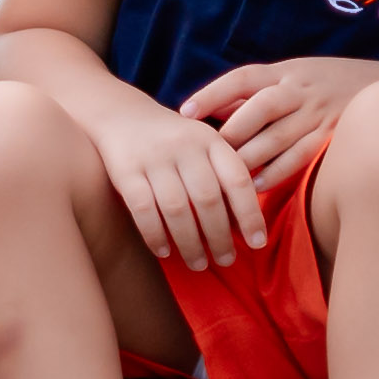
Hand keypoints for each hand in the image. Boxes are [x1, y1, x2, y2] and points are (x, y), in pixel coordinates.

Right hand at [86, 103, 267, 268]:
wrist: (121, 114)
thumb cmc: (174, 142)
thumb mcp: (204, 147)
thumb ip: (224, 178)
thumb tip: (244, 228)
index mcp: (210, 140)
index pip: (237, 180)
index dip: (250, 215)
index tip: (257, 244)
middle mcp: (184, 145)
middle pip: (207, 199)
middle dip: (219, 237)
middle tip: (226, 261)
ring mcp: (153, 157)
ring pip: (176, 209)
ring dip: (190, 243)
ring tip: (198, 264)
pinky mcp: (125, 170)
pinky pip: (143, 209)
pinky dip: (155, 235)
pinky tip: (164, 252)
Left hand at [184, 54, 378, 202]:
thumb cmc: (325, 83)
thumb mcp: (291, 76)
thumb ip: (253, 94)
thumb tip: (212, 110)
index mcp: (284, 72)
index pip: (242, 79)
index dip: (212, 94)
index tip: (185, 112)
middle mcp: (300, 90)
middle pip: (259, 110)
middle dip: (231, 133)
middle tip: (203, 155)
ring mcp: (318, 115)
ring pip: (277, 138)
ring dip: (248, 159)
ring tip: (222, 178)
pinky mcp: (332, 138)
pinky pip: (299, 159)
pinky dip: (275, 173)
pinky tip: (254, 187)